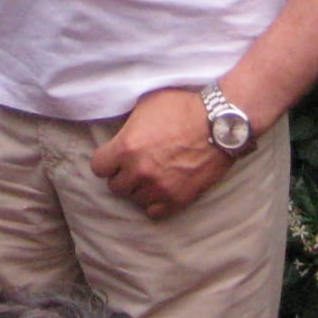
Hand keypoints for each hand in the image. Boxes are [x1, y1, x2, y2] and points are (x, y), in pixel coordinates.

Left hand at [87, 87, 226, 219]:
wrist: (219, 124)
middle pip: (116, 186)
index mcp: (126, 147)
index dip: (106, 161)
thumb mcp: (146, 104)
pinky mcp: (178, 199)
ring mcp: (158, 188)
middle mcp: (139, 171)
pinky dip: (155, 203)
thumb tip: (120, 132)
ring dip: (140, 189)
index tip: (115, 158)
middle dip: (123, 175)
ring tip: (151, 175)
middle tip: (135, 166)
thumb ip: (129, 124)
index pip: (98, 167)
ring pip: (135, 199)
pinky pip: (155, 212)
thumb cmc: (183, 108)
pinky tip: (160, 190)